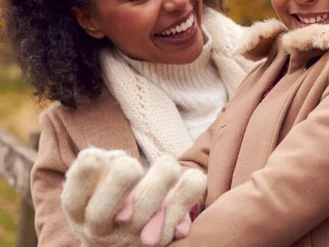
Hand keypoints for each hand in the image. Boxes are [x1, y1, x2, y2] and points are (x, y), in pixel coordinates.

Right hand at [61, 148, 206, 246]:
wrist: (123, 242)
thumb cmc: (110, 200)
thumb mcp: (95, 186)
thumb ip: (105, 168)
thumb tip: (119, 158)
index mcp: (79, 212)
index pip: (72, 198)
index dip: (83, 175)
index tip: (95, 155)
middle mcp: (101, 229)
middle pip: (102, 212)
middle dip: (118, 184)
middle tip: (132, 166)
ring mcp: (132, 236)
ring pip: (144, 213)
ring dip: (159, 183)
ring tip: (167, 164)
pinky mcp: (162, 236)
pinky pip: (179, 212)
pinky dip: (189, 190)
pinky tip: (192, 176)